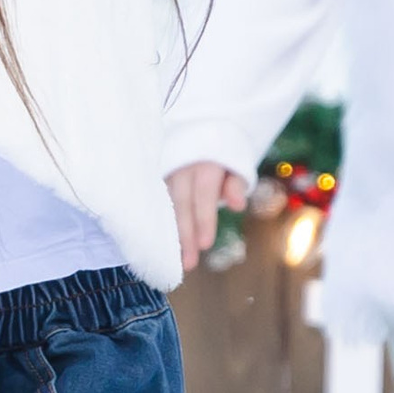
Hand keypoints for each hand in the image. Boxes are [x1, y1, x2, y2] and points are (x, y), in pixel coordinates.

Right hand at [167, 159, 247, 273]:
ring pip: (165, 205)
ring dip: (170, 233)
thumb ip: (236, 184)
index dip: (204, 220)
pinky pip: (156, 201)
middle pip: (181, 204)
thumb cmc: (223, 152)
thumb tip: (238, 205)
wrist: (203, 129)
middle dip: (185, 235)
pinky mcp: (156, 176)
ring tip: (176, 259)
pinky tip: (160, 243)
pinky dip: (159, 222)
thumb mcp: (236, 163)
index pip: (203, 195)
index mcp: (204, 162)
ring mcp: (165, 171)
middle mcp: (180, 166)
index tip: (205, 245)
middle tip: (189, 263)